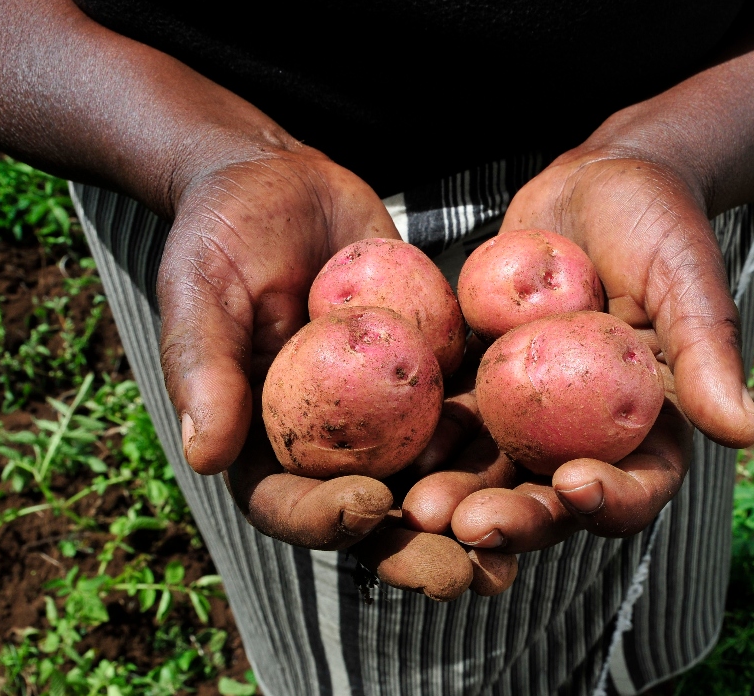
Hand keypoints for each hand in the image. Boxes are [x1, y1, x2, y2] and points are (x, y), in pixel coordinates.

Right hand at [156, 142, 513, 599]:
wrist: (285, 181)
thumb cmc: (224, 231)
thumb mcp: (201, 286)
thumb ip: (203, 366)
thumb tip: (203, 456)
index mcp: (261, 440)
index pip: (290, 502)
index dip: (327, 518)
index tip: (372, 506)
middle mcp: (329, 440)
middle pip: (372, 512)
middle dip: (418, 547)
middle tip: (466, 571)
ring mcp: (385, 412)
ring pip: (432, 474)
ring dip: (476, 508)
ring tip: (525, 532)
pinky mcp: (431, 374)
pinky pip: (469, 409)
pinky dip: (504, 436)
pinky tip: (552, 457)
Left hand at [402, 147, 753, 551]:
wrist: (599, 179)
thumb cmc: (660, 225)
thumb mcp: (687, 281)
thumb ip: (707, 355)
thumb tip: (745, 433)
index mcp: (651, 426)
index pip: (639, 485)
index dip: (609, 501)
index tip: (572, 484)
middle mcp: (589, 432)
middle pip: (554, 495)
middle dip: (515, 517)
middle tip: (469, 525)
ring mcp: (533, 412)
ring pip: (495, 467)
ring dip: (458, 492)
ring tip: (419, 505)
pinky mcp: (486, 380)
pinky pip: (455, 415)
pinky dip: (429, 435)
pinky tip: (394, 446)